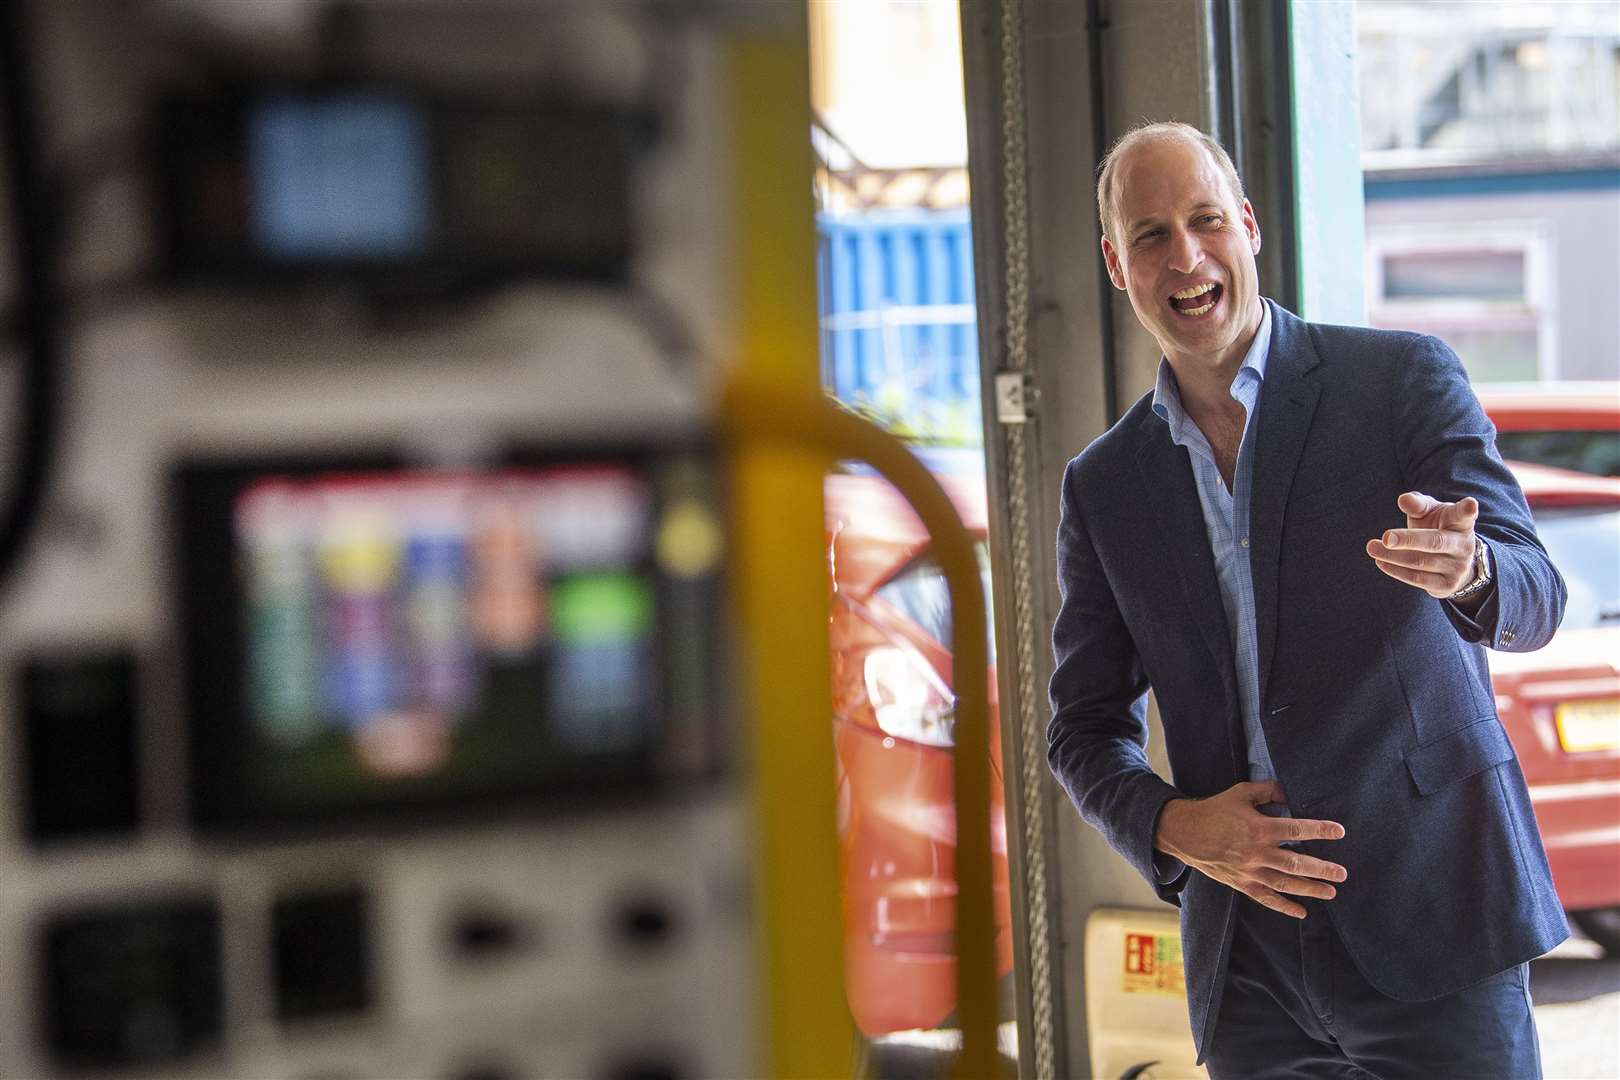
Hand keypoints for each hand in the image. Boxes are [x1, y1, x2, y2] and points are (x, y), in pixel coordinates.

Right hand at [1154, 781, 1346, 918]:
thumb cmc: (1215, 810)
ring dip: (1310, 888)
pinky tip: (1302, 912)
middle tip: (1342, 873)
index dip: (1320, 830)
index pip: (1297, 829)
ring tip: (1330, 891)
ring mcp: (1249, 870)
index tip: (1339, 831)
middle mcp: (1257, 852)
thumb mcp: (1240, 793)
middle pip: (1296, 863)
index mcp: (1259, 828)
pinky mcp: (1241, 883)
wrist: (1185, 832)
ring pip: (1285, 883)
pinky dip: (1284, 906)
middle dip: (1322, 868)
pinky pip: (1266, 897)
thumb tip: (1289, 793)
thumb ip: (1267, 791)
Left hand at [1365, 491, 1479, 597]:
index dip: (1467, 510)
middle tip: (1386, 536)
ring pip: (1421, 562)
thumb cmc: (1437, 527)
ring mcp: (1457, 567)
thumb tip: (1403, 499)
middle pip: (1435, 542)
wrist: (1453, 561)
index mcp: (1461, 523)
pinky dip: (1396, 570)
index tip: (1470, 505)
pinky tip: (1380, 561)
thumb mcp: (1430, 513)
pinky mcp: (1447, 585)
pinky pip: (1417, 578)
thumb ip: (1418, 504)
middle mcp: (1463, 545)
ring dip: (1392, 555)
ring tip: (1372, 547)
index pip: (1464, 515)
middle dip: (1409, 539)